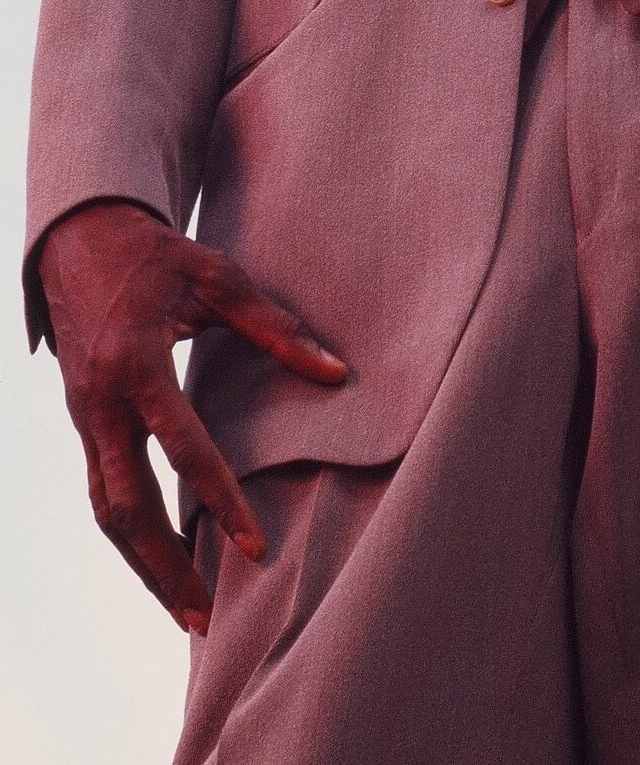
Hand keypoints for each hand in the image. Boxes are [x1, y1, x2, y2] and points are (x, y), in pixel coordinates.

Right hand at [37, 198, 347, 634]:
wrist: (80, 240)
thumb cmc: (159, 257)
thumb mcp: (219, 277)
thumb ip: (277, 328)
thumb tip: (339, 372)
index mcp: (137, 363)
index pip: (183, 447)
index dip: (220, 501)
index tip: (254, 548)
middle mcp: (101, 402)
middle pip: (126, 506)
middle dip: (164, 567)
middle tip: (205, 619)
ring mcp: (84, 418)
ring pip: (106, 512)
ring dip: (142, 566)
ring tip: (185, 612)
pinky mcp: (82, 424)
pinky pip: (102, 493)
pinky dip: (128, 536)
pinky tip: (160, 563)